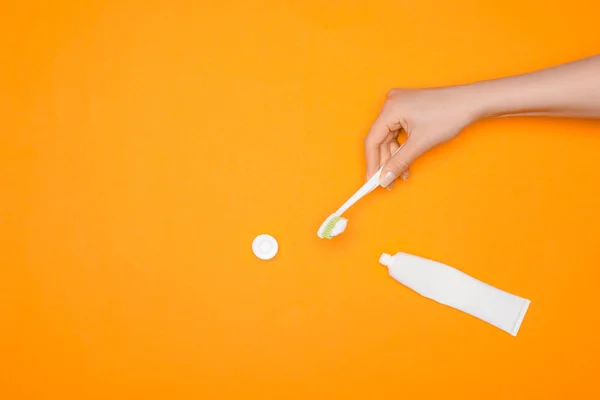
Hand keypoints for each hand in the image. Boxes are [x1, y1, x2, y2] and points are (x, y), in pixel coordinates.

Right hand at [364, 87, 478, 187]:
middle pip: (380, 139)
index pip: (372, 140)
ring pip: (389, 137)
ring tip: (401, 174)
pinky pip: (398, 131)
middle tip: (387, 182)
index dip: (371, 163)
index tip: (370, 181)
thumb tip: (384, 179)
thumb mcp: (420, 143)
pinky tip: (406, 161)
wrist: (471, 102)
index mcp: (390, 108)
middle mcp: (391, 103)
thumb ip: (399, 162)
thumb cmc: (449, 115)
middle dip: (385, 162)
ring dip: (395, 157)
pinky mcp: (408, 107)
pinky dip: (402, 147)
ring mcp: (399, 104)